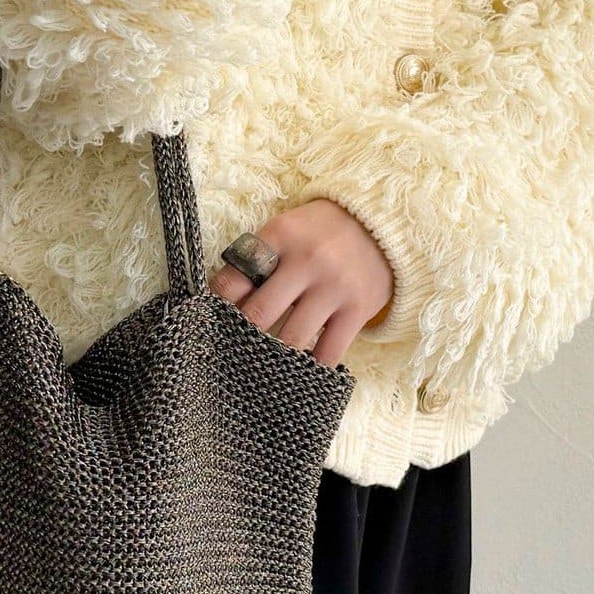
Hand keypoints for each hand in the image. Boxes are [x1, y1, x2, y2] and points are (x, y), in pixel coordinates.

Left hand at [208, 198, 393, 367]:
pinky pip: (328, 352)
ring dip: (273, 355)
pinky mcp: (357, 310)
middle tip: (233, 349)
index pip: (233, 279)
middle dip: (241, 336)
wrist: (382, 225)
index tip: (211, 321)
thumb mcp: (287, 231)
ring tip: (262, 362)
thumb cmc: (321, 233)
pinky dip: (311, 366)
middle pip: (259, 314)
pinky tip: (299, 369)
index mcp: (280, 236)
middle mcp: (307, 260)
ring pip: (290, 338)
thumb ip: (258, 261)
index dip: (216, 307)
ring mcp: (334, 287)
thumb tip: (225, 305)